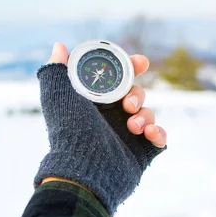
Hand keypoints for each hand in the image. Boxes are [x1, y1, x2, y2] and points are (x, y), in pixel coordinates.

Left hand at [47, 42, 166, 147]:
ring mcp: (126, 136)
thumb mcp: (58, 95)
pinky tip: (150, 134)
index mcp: (94, 103)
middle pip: (135, 94)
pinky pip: (158, 138)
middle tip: (127, 105)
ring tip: (133, 126)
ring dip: (145, 115)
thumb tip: (60, 47)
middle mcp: (110, 118)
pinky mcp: (139, 153)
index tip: (140, 62)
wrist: (83, 169)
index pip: (116, 79)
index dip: (130, 67)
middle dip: (137, 94)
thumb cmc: (69, 130)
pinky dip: (159, 133)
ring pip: (148, 115)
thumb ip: (56, 69)